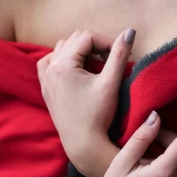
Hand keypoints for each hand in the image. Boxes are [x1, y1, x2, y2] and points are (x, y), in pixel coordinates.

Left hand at [37, 28, 134, 167]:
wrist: (83, 145)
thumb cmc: (98, 115)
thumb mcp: (110, 82)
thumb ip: (119, 54)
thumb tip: (130, 31)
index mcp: (63, 64)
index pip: (88, 37)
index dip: (106, 42)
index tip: (120, 54)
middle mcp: (50, 68)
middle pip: (75, 39)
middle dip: (95, 45)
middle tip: (110, 59)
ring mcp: (45, 78)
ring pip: (62, 48)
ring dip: (80, 51)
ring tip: (96, 64)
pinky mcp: (46, 88)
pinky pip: (49, 63)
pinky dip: (62, 60)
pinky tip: (75, 70)